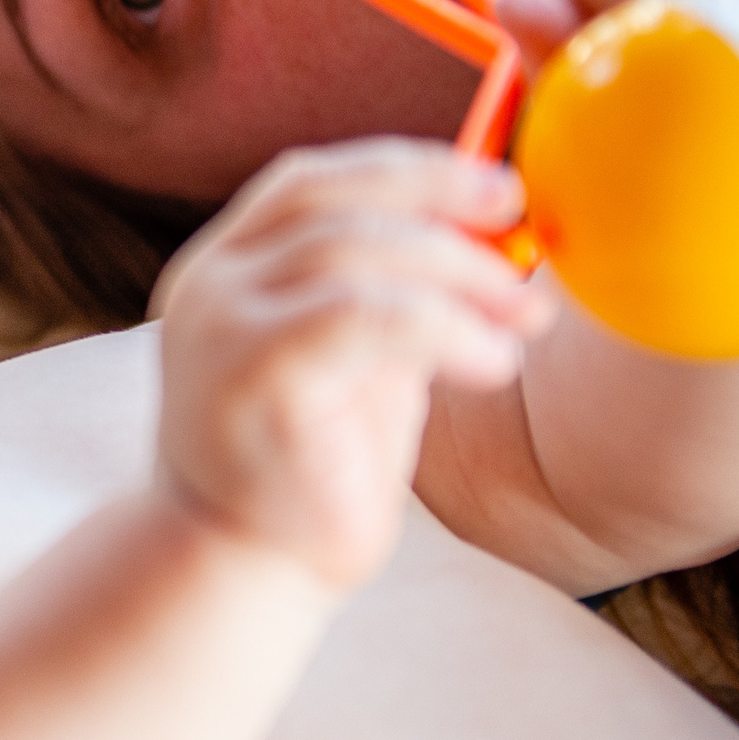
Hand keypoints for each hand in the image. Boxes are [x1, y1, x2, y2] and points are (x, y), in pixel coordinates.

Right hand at [150, 140, 552, 588]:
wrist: (242, 569)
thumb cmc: (313, 467)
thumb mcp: (360, 357)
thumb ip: (396, 290)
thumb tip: (495, 229)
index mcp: (230, 264)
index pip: (314, 181)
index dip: (411, 169)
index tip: (501, 187)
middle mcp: (212, 281)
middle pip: (335, 201)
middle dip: (443, 208)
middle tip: (526, 244)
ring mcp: (221, 323)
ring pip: (353, 253)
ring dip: (457, 277)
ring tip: (520, 325)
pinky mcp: (249, 373)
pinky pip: (360, 315)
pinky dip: (441, 327)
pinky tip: (489, 362)